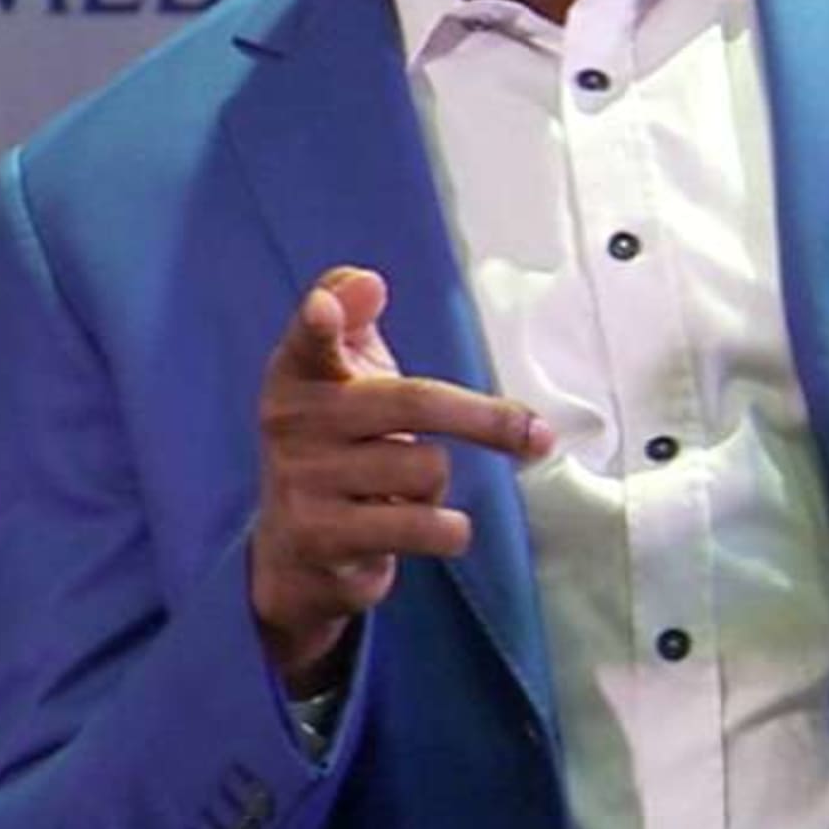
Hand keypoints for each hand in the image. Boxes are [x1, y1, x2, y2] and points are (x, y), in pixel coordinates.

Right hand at [248, 266, 548, 691]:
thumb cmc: (337, 444)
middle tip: (535, 435)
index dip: (322, 318)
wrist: (295, 548)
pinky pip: (423, 527)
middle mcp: (292, 422)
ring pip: (428, 468)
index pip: (310, 338)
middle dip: (486, 420)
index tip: (328, 307)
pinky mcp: (325, 538)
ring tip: (403, 490)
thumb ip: (355, 317)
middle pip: (415, 403)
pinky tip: (420, 526)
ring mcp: (304, 482)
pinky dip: (446, 530)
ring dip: (438, 486)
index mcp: (298, 372)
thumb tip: (367, 281)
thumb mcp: (341, 375)